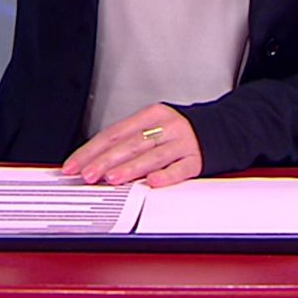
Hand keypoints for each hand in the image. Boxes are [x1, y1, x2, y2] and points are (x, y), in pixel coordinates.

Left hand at [61, 105, 201, 188]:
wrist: (223, 128)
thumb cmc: (179, 132)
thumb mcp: (153, 128)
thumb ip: (127, 142)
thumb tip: (92, 162)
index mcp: (150, 115)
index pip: (114, 133)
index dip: (92, 150)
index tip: (74, 165)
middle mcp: (166, 126)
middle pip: (131, 143)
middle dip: (106, 160)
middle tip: (88, 174)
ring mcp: (183, 142)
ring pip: (153, 155)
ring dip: (131, 168)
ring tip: (112, 178)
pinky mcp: (197, 158)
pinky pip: (180, 168)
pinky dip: (166, 176)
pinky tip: (152, 182)